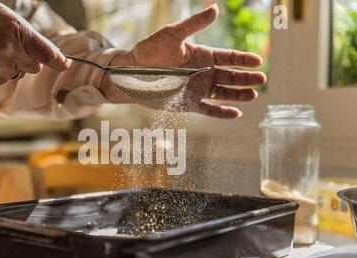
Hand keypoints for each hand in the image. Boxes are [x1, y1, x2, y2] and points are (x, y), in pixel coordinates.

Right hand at [0, 0, 70, 85]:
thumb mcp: (5, 15)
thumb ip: (31, 36)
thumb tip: (57, 57)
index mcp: (16, 30)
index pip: (45, 52)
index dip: (58, 60)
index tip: (65, 64)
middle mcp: (9, 49)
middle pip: (35, 67)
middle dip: (28, 60)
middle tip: (8, 47)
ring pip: (19, 75)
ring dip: (12, 67)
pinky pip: (3, 80)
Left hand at [102, 4, 265, 118]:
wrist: (130, 71)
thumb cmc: (150, 50)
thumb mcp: (172, 34)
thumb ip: (194, 24)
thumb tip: (215, 8)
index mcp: (202, 56)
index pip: (228, 57)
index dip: (243, 60)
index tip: (258, 61)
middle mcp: (203, 73)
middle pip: (230, 77)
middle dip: (246, 78)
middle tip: (261, 80)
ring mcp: (196, 89)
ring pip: (223, 93)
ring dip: (238, 95)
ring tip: (253, 95)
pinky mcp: (188, 103)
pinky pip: (208, 109)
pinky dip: (222, 112)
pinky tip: (236, 113)